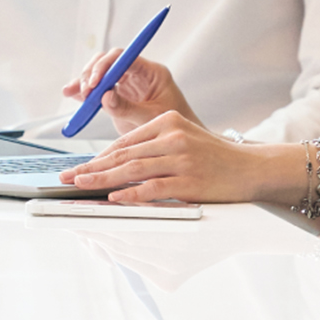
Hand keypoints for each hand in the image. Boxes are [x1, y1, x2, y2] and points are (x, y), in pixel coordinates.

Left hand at [57, 111, 299, 204]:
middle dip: (91, 167)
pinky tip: (113, 198)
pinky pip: (152, 188)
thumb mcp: (183, 139)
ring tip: (81, 185)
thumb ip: (153, 146)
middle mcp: (172, 137)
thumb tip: (116, 163)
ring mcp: (181, 158)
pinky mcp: (189, 181)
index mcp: (168, 121)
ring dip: (102, 179)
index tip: (79, 167)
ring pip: (132, 170)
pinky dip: (130, 194)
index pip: (125, 141)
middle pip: (123, 154)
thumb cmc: (214, 158)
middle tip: (68, 177)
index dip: (99, 156)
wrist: (251, 169)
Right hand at [61, 50, 201, 135]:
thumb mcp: (151, 117)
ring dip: (84, 80)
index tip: (95, 83)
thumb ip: (128, 108)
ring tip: (73, 93)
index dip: (106, 66)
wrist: (176, 145)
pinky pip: (98, 90)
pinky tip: (70, 94)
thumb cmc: (172, 128)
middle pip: (108, 61)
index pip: (124, 57)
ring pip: (100, 73)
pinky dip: (84, 92)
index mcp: (151, 72)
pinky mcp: (117, 97)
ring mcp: (126, 85)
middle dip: (92, 73)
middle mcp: (137, 74)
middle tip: (85, 91)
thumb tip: (105, 97)